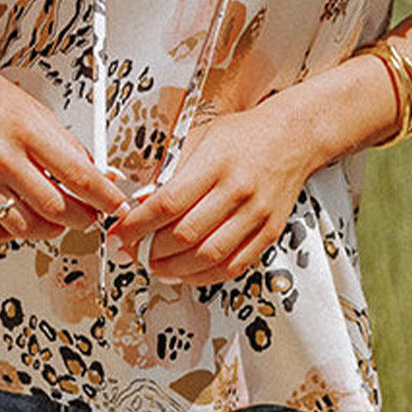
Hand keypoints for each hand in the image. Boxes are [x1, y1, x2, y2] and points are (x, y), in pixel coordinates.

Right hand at [0, 46, 127, 243]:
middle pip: (55, 208)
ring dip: (51, 229)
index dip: (105, 197)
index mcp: (26, 130)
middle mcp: (0, 156)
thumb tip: (98, 173)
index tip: (117, 205)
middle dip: (83, 218)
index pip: (78, 175)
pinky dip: (13, 234)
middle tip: (91, 215)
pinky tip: (21, 220)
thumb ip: (66, 145)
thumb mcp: (35, 110)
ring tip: (59, 219)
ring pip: (25, 226)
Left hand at [109, 95, 313, 285]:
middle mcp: (238, 190)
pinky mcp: (269, 233)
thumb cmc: (243, 136)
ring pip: (208, 257)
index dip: (137, 225)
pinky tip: (184, 272)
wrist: (291, 138)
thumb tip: (138, 204)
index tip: (119, 233)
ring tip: (153, 264)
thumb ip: (169, 172)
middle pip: (185, 235)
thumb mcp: (198, 138)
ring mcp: (256, 215)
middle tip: (131, 251)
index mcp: (215, 163)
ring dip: (172, 268)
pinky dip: (203, 276)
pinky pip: (233, 266)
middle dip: (149, 250)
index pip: (168, 204)